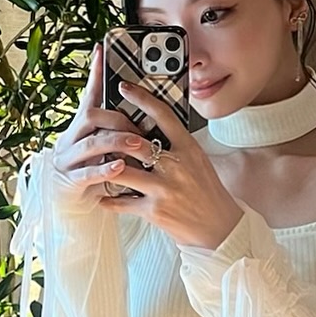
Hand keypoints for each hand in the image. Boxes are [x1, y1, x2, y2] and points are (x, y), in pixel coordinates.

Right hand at [48, 42, 160, 201]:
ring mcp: (67, 161)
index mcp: (80, 129)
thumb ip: (117, 132)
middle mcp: (70, 140)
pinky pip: (86, 173)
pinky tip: (119, 167)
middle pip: (90, 117)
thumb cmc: (95, 177)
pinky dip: (104, 169)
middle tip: (140, 128)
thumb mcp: (104, 151)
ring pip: (89, 143)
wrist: (71, 210)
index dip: (95, 74)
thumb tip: (144, 112)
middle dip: (117, 119)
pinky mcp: (70, 183)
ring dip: (116, 142)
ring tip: (138, 145)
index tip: (101, 51)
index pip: (88, 96)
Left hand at [98, 77, 245, 249]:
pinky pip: (122, 203)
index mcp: (188, 149)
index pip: (163, 115)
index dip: (142, 98)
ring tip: (95, 165)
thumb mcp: (199, 162)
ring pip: (122, 172)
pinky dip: (108, 200)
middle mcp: (176, 166)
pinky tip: (101, 198)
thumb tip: (153, 129)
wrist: (220, 228)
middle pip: (135, 143)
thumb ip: (178, 146)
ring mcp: (164, 189)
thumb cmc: (208, 193)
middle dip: (113, 138)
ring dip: (105, 168)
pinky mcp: (155, 211)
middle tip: (98, 133)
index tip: (124, 88)